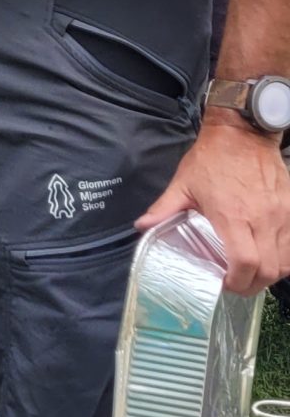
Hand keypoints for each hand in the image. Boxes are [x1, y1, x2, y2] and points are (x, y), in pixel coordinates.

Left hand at [136, 111, 289, 294]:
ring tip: (253, 272)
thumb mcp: (183, 183)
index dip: (237, 282)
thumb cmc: (213, 158)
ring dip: (271, 273)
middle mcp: (262, 218)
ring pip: (286, 261)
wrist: (243, 131)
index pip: (246, 263)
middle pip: (269, 269)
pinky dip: (285, 257)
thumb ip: (164, 208)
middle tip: (238, 283)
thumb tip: (141, 226)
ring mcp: (281, 213)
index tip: (225, 284)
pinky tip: (269, 256)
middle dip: (253, 284)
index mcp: (233, 216)